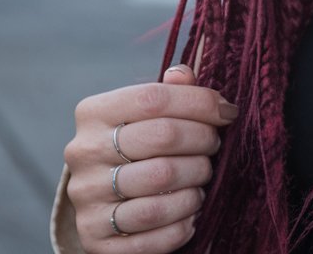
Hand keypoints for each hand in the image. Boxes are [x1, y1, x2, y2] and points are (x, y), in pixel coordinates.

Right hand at [64, 65, 237, 252]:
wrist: (101, 200)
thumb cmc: (136, 144)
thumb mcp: (146, 113)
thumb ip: (169, 90)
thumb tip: (184, 75)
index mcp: (94, 113)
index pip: (154, 99)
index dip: (200, 103)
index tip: (228, 112)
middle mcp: (84, 152)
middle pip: (162, 138)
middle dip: (202, 141)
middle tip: (216, 146)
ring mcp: (87, 197)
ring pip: (160, 185)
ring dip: (195, 182)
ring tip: (203, 178)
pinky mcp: (95, 238)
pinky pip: (152, 233)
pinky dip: (182, 223)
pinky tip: (191, 212)